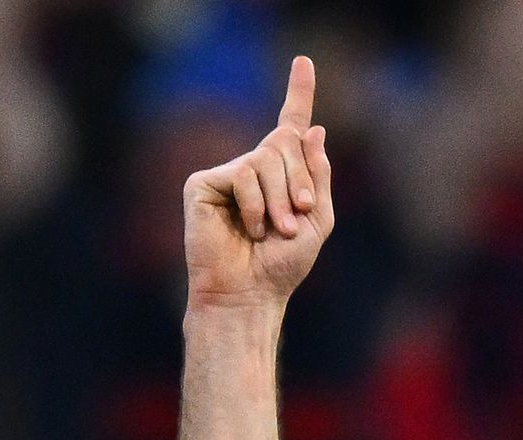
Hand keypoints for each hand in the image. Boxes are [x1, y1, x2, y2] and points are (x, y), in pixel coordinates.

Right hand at [184, 56, 334, 310]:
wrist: (249, 293)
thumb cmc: (282, 264)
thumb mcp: (318, 219)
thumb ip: (319, 175)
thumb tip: (313, 129)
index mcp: (281, 175)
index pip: (289, 127)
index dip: (298, 93)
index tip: (303, 62)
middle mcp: (252, 168)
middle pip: (285, 143)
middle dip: (301, 181)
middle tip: (298, 217)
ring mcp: (226, 174)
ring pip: (265, 159)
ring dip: (281, 198)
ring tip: (278, 230)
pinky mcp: (202, 183)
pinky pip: (242, 175)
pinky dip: (255, 206)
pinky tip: (250, 230)